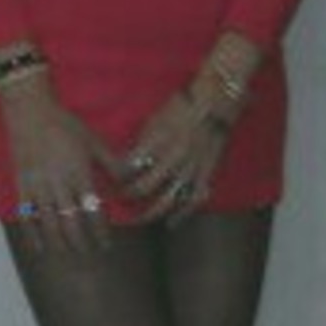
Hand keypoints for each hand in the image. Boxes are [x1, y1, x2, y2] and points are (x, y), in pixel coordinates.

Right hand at [0, 74, 120, 254]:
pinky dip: (33, 235)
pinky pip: (26, 217)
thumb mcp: (94, 141)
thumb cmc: (65, 125)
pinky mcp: (22, 186)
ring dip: (60, 242)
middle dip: (81, 242)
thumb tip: (131, 181)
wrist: (30, 112)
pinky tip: (40, 246)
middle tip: (88, 252)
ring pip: (49, 224)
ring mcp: (38, 188)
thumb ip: (113, 164)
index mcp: (80, 175)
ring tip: (67, 251)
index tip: (106, 243)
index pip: (93, 212)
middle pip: (71, 223)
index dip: (100, 231)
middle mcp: (59, 186)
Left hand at [122, 90, 229, 224]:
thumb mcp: (154, 119)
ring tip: (138, 220)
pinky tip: (170, 224)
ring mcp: (191, 169)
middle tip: (119, 200)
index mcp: (158, 142)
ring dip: (150, 213)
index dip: (117, 177)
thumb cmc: (182, 105)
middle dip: (128, 197)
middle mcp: (173, 159)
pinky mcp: (206, 174)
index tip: (111, 180)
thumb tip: (128, 161)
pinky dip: (181, 215)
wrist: (215, 102)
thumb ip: (142, 142)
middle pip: (144, 188)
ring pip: (167, 200)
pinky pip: (193, 201)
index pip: (130, 167)